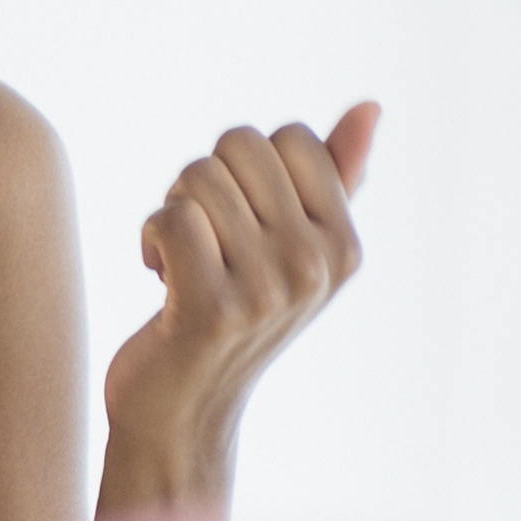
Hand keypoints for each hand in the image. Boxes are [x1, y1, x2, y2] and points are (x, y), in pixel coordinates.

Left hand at [101, 103, 378, 491]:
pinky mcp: (213, 309)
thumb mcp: (290, 249)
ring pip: (198, 178)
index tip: (239, 221)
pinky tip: (160, 277)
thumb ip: (333, 178)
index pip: (290, 137)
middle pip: (239, 147)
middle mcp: (316, 265)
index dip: (244, 167)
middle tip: (203, 241)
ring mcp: (269, 289)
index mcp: (343, 244)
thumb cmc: (228, 319)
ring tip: (183, 262)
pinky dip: (149, 237)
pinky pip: (171, 218)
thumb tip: (371, 106)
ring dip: (173, 212)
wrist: (181, 414)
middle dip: (203, 183)